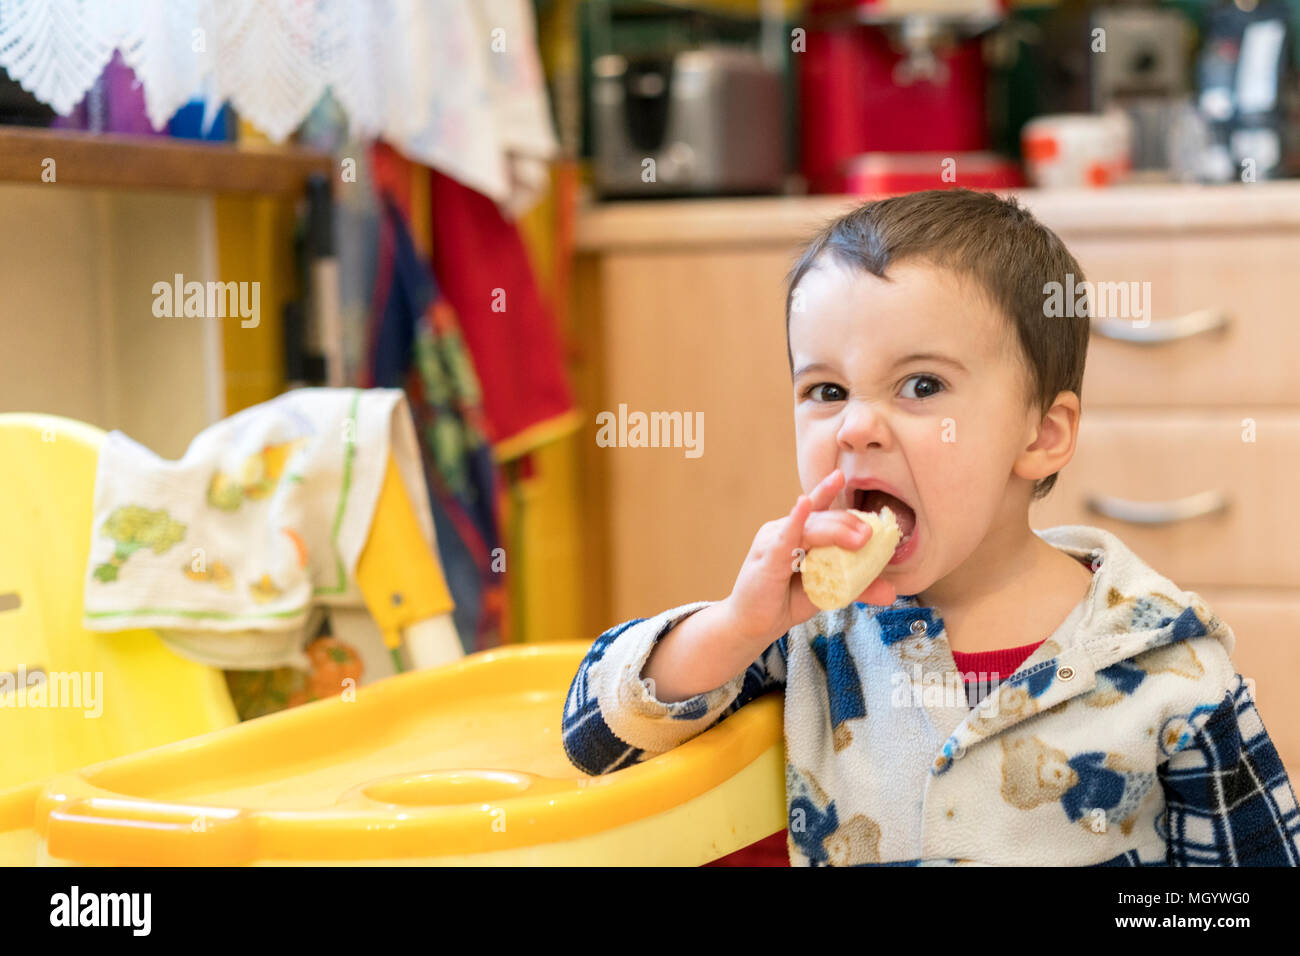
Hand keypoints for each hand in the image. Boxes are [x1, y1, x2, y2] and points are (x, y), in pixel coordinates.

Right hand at [720, 468, 897, 647]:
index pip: (816, 508)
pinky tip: (802, 506)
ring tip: (860, 539)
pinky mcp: (766, 558)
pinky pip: (783, 537)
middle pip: (820, 519)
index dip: (827, 490)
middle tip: (871, 535)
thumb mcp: (828, 591)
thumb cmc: (787, 601)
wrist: (754, 626)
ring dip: (836, 530)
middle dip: (847, 524)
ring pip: (809, 529)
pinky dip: (795, 521)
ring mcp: (772, 542)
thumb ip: (857, 586)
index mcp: (798, 534)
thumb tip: (891, 591)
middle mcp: (783, 531)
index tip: (841, 476)